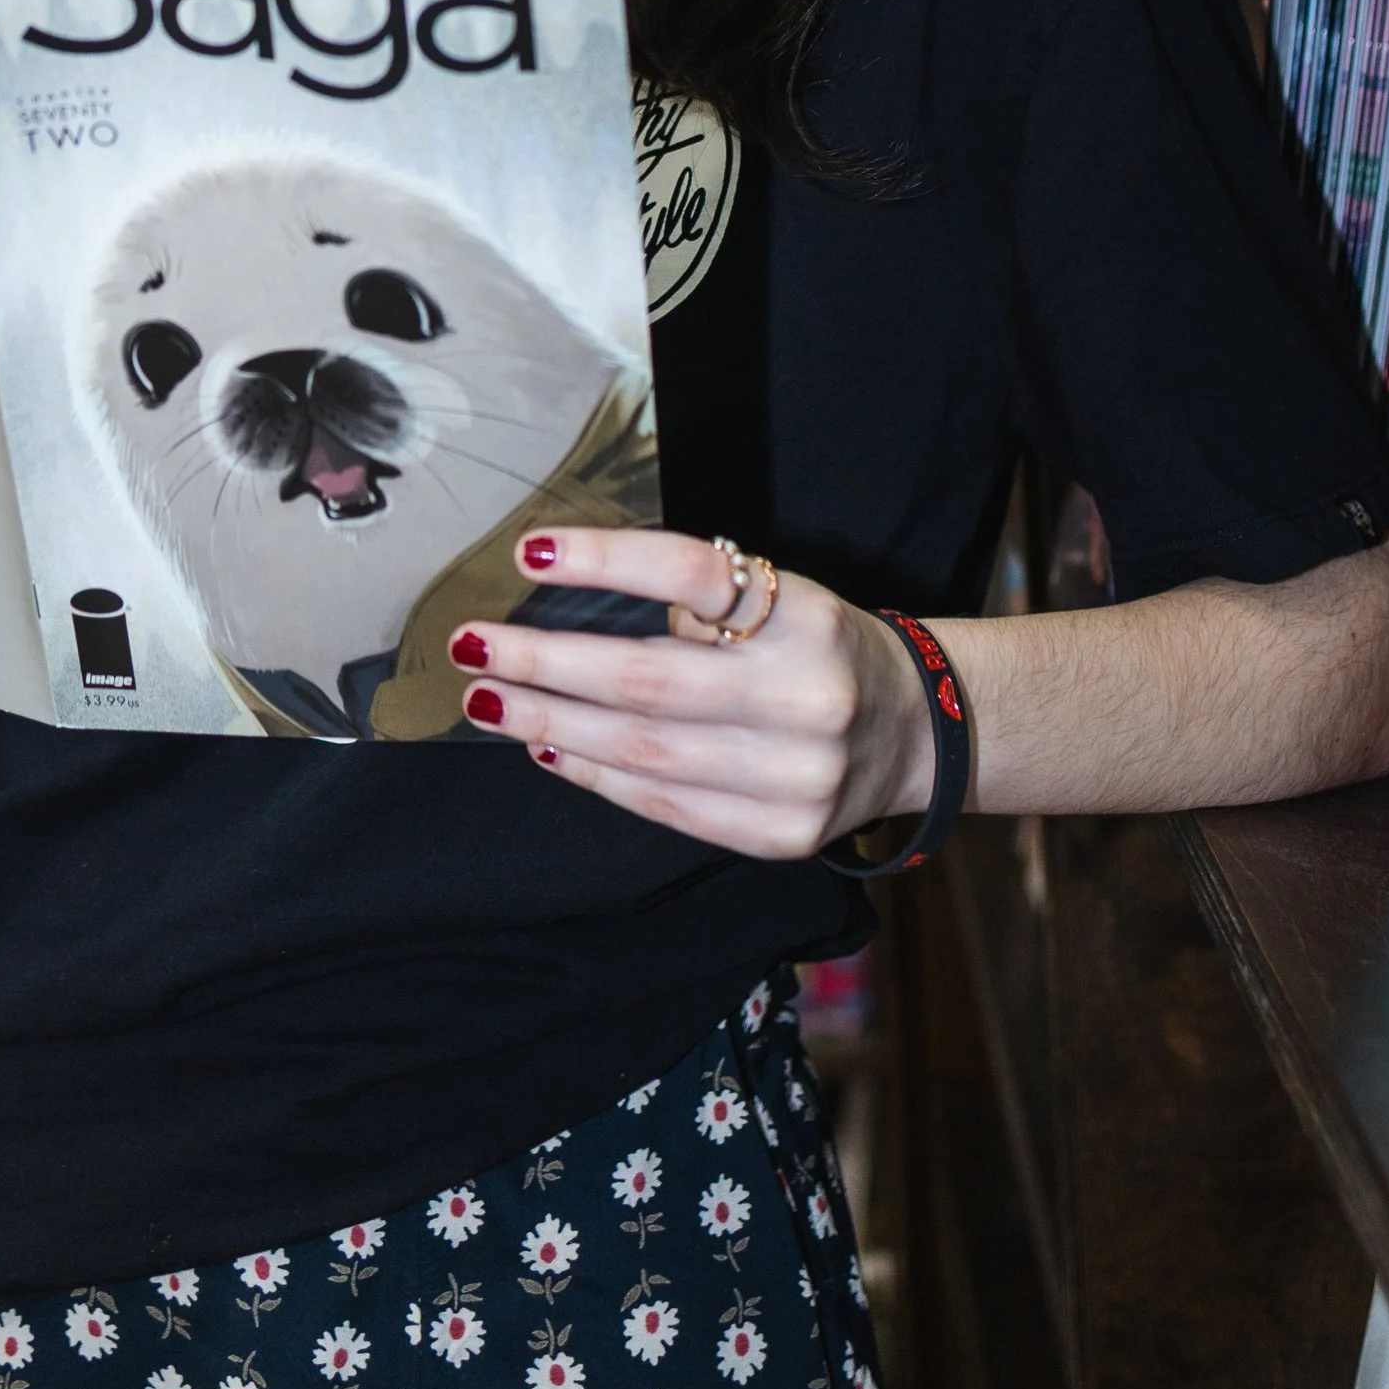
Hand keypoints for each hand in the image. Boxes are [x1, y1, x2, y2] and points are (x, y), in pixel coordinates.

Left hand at [445, 527, 936, 857]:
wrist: (916, 731)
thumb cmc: (816, 648)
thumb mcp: (782, 598)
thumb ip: (701, 606)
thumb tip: (571, 614)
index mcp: (805, 616)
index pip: (694, 576)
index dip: (607, 562)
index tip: (529, 553)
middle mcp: (805, 695)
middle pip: (647, 680)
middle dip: (545, 663)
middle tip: (472, 646)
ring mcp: (795, 777)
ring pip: (643, 751)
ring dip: (551, 722)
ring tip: (490, 697)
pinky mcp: (780, 836)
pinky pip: (664, 805)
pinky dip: (595, 774)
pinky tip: (547, 745)